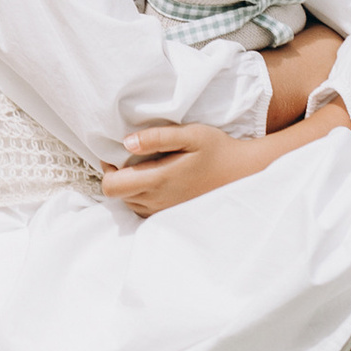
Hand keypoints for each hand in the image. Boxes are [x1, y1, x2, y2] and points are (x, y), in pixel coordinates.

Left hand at [101, 122, 256, 217]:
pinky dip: (141, 196)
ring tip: (145, 166)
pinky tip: (156, 179)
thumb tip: (127, 142)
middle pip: (117, 195)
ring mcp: (165, 211)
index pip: (111, 186)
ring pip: (129, 203)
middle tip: (130, 157)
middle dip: (116, 176)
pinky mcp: (173, 215)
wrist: (243, 172)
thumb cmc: (217, 149)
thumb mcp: (190, 135)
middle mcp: (158, 202)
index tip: (117, 152)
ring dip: (129, 186)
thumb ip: (157, 137)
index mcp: (158, 181)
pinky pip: (144, 210)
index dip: (107, 169)